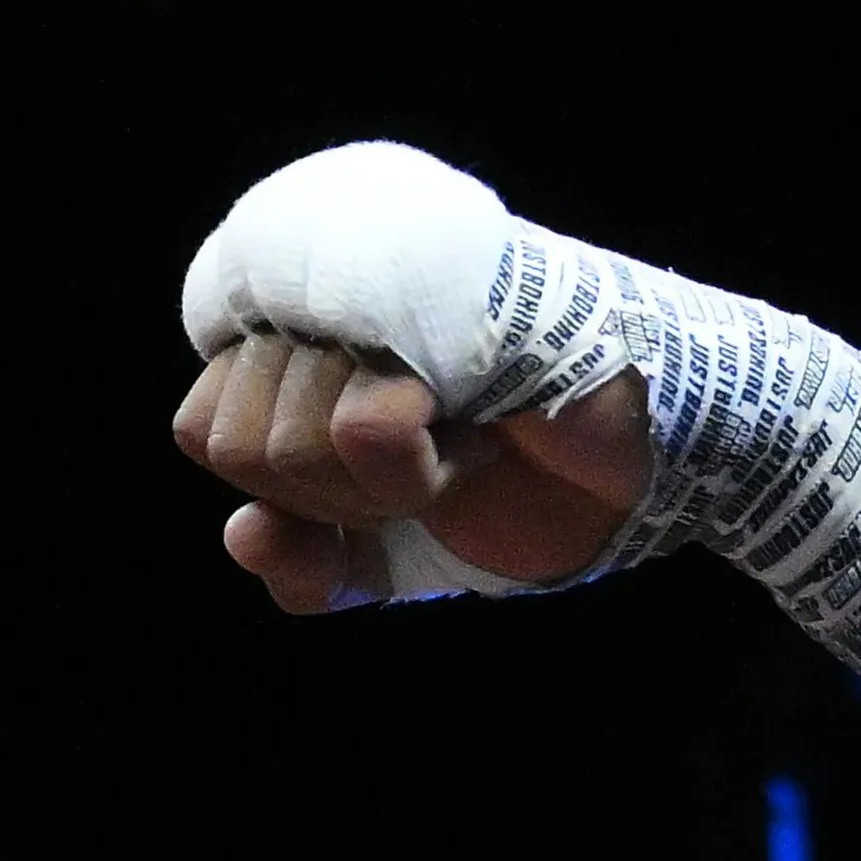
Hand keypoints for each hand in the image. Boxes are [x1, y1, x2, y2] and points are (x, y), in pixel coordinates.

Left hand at [170, 339, 652, 612]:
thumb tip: (241, 534)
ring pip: (284, 438)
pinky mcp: (446, 306)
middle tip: (423, 458)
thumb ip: (309, 569)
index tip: (372, 477)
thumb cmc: (525, 488)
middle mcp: (327, 298)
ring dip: (383, 486)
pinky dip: (421, 470)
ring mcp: (382, 291)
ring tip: (458, 436)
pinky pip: (360, 429)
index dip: (281, 489)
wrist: (658, 467)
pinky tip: (481, 432)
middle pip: (233, 441)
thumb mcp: (393, 559)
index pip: (202, 429)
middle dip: (331, 495)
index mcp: (300, 340)